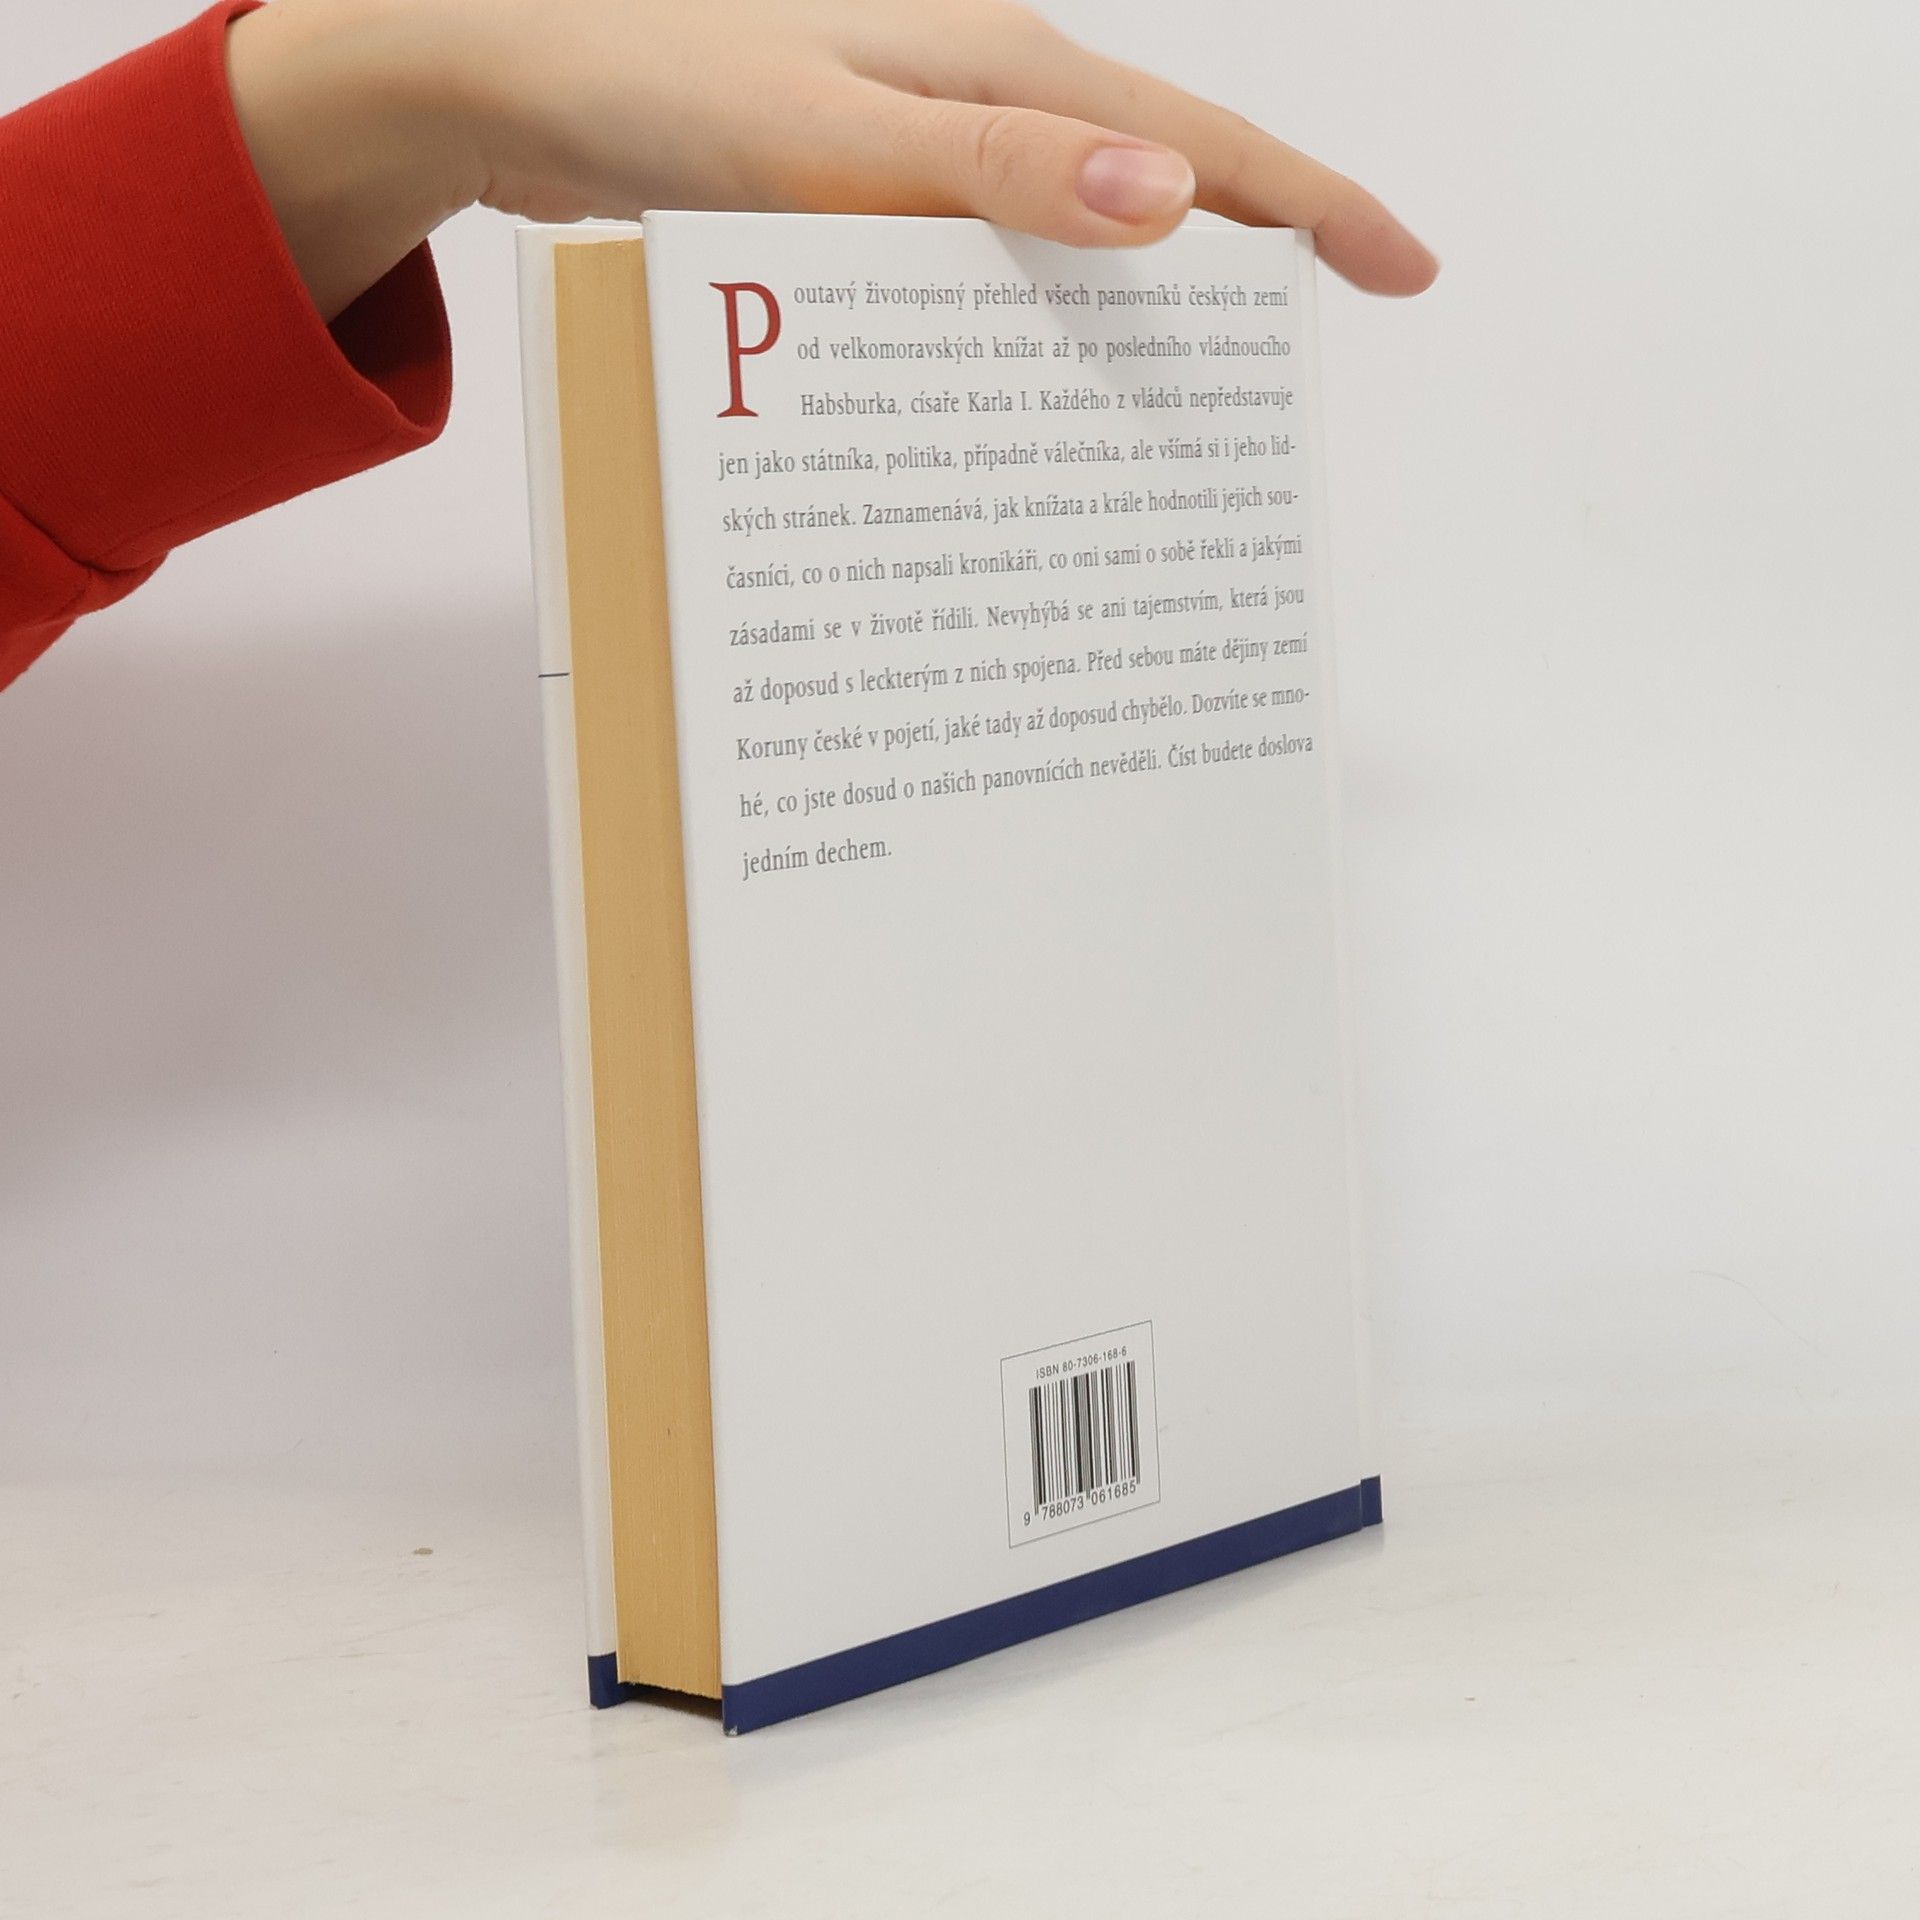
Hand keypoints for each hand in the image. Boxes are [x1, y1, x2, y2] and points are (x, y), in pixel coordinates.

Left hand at [227, 0, 1437, 321]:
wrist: (516, 69)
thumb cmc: (657, 83)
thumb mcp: (831, 134)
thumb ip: (996, 169)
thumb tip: (1169, 204)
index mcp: (1001, 71)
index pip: (1201, 141)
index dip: (1313, 205)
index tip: (1405, 272)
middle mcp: (981, 93)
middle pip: (1162, 180)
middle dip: (1255, 260)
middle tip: (1296, 376)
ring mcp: (928, 134)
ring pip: (1077, 225)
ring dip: (1139, 303)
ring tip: (1187, 404)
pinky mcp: (874, 179)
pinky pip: (989, 252)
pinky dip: (1032, 311)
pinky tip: (1029, 375)